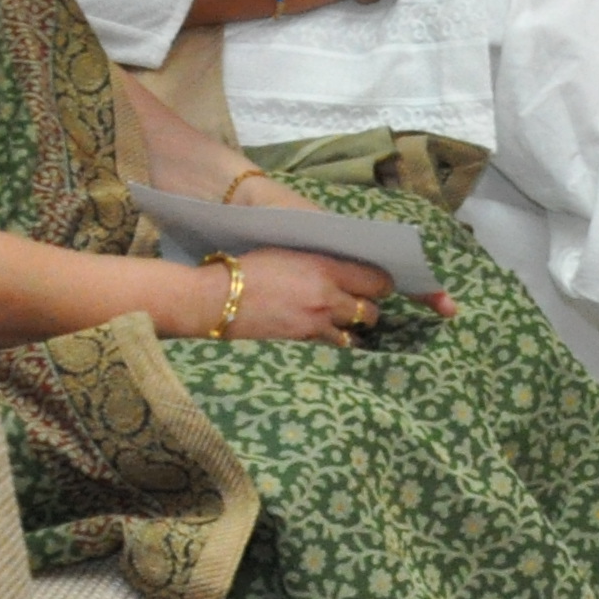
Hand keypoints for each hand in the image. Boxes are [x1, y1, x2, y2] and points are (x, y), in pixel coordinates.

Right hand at [206, 244, 432, 344]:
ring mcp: (314, 324)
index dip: (382, 284)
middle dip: (369, 308)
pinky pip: (330, 347)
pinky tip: (326, 338)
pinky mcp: (300, 343)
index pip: (376, 280)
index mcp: (325, 268)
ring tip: (344, 323)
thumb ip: (320, 260)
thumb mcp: (290, 251)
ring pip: (353, 333)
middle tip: (360, 304)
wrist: (215, 299)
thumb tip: (343, 263)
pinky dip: (333, 343)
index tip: (380, 285)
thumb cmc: (248, 267)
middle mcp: (326, 298)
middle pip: (370, 310)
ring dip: (352, 328)